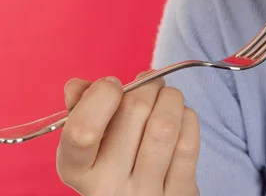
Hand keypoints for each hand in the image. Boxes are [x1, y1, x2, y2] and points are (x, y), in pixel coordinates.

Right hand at [56, 71, 199, 194]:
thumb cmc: (114, 162)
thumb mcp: (90, 143)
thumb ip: (81, 109)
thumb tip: (75, 85)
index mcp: (78, 170)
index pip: (82, 131)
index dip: (101, 95)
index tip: (112, 83)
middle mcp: (108, 188)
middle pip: (133, 111)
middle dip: (147, 84)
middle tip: (150, 82)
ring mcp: (145, 195)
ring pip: (164, 124)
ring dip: (170, 97)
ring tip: (167, 96)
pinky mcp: (179, 195)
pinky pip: (187, 143)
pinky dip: (187, 118)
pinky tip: (181, 120)